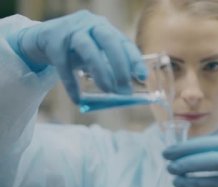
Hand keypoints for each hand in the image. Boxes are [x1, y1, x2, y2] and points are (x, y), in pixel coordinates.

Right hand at [6, 10, 146, 102]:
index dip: (134, 59)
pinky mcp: (53, 41)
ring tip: (108, 90)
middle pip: (109, 41)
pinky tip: (77, 100)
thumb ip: (109, 65)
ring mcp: (71, 31)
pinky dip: (71, 84)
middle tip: (125, 89)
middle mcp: (90, 25)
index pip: (124, 41)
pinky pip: (64, 65)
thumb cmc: (78, 48)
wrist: (44, 37)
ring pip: (88, 50)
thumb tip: (127, 90)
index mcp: (105, 28)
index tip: (143, 77)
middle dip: (120, 66)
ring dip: (100, 72)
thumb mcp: (96, 51)